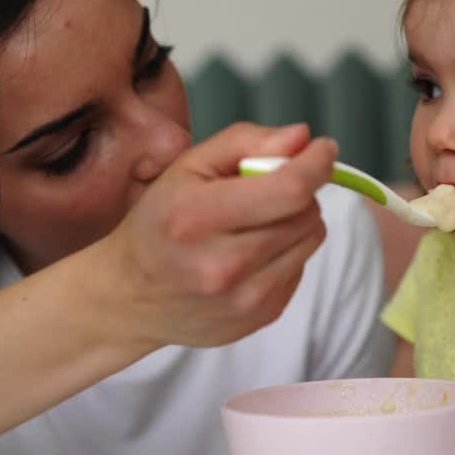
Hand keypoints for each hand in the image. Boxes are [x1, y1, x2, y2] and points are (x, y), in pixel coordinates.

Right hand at [104, 121, 337, 348]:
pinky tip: (252, 252)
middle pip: (305, 212)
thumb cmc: (161, 221)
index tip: (323, 148)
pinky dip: (287, 252)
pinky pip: (301, 268)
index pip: (289, 189)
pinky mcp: (260, 317)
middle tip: (265, 190)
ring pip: (311, 239)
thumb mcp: (188, 166)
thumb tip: (301, 137)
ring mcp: (244, 299)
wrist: (130, 295)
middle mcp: (223, 265)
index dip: (316, 163)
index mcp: (197, 217)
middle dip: (297, 191)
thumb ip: (244, 141)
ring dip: (296, 221)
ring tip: (256, 222)